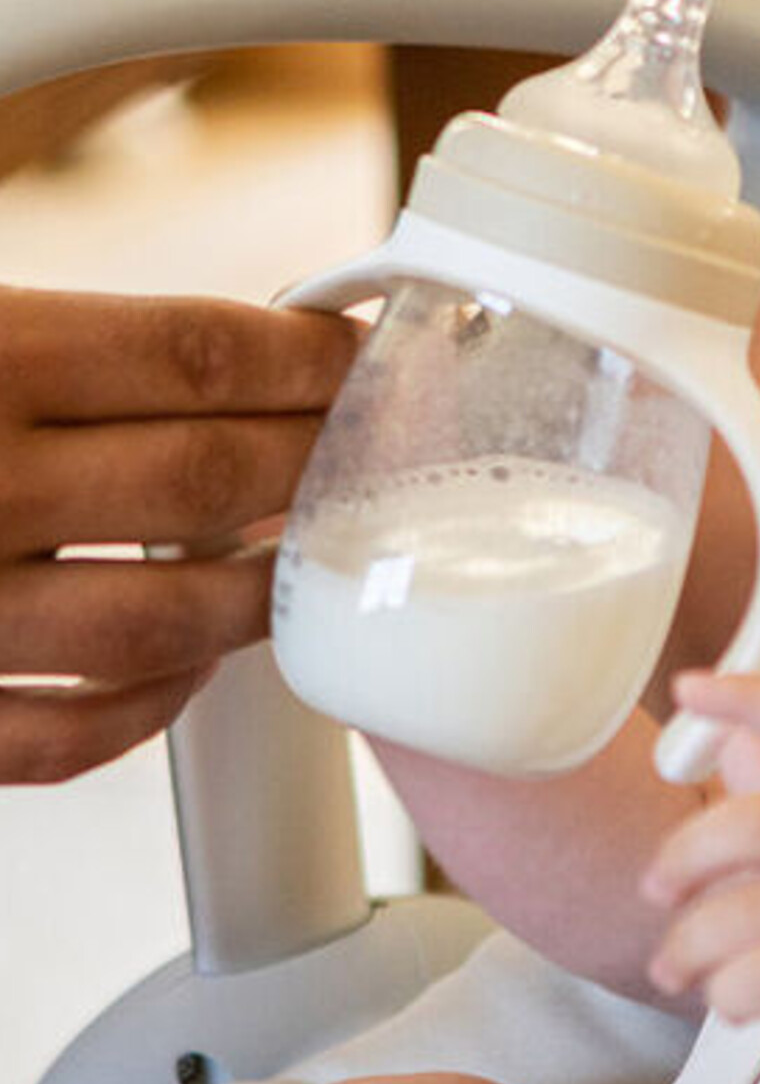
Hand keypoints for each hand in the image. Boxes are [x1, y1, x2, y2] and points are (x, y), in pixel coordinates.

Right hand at [0, 287, 355, 780]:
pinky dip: (154, 704)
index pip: (194, 356)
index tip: (365, 360)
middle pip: (208, 480)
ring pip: (167, 624)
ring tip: (314, 561)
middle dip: (315, 462)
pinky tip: (194, 665)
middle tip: (378, 451)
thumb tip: (235, 358)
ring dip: (261, 594)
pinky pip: (78, 736)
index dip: (309, 360)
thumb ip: (57, 347)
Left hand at [642, 672, 759, 1083]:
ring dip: (689, 945)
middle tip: (656, 888)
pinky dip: (728, 993)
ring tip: (674, 969)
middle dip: (686, 853)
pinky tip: (729, 1000)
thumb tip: (732, 742)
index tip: (687, 687)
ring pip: (748, 913)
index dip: (746, 696)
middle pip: (758, 821)